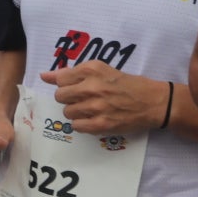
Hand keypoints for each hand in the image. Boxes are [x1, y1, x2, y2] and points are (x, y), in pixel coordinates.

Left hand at [39, 63, 166, 134]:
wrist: (153, 102)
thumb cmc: (127, 84)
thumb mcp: (101, 70)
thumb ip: (72, 73)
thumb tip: (44, 76)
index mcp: (92, 70)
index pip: (60, 78)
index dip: (65, 84)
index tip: (74, 87)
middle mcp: (92, 87)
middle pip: (60, 96)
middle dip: (68, 98)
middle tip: (83, 98)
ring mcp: (96, 107)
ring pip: (67, 112)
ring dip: (75, 112)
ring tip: (90, 108)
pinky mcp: (101, 124)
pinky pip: (76, 126)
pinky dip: (82, 124)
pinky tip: (93, 118)